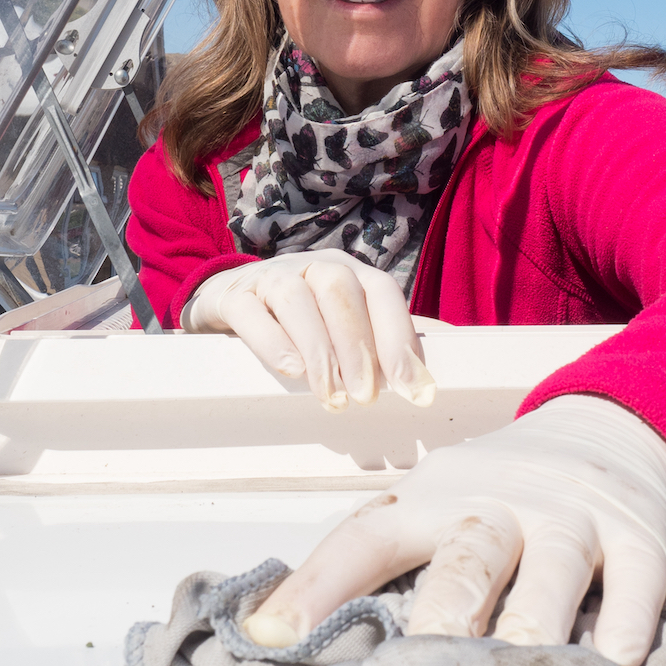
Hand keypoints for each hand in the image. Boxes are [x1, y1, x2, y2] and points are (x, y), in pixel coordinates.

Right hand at [181, 254, 436, 410]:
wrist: (227, 299)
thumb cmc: (300, 319)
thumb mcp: (343, 321)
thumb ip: (383, 340)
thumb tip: (438, 370)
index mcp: (350, 271)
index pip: (382, 293)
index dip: (401, 338)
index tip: (415, 389)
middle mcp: (314, 266)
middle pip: (342, 292)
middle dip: (360, 347)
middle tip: (367, 398)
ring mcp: (271, 277)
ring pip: (298, 300)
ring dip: (320, 350)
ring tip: (332, 396)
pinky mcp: (233, 297)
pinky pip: (252, 313)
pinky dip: (273, 341)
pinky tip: (292, 372)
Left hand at [242, 394, 665, 665]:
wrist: (609, 424)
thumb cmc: (502, 485)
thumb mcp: (439, 499)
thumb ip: (387, 553)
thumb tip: (293, 633)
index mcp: (435, 497)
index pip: (368, 537)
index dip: (319, 584)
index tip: (272, 636)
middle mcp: (501, 503)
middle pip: (465, 561)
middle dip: (441, 618)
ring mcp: (572, 518)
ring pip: (551, 574)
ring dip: (533, 628)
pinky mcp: (638, 536)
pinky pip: (637, 585)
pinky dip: (626, 626)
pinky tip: (613, 662)